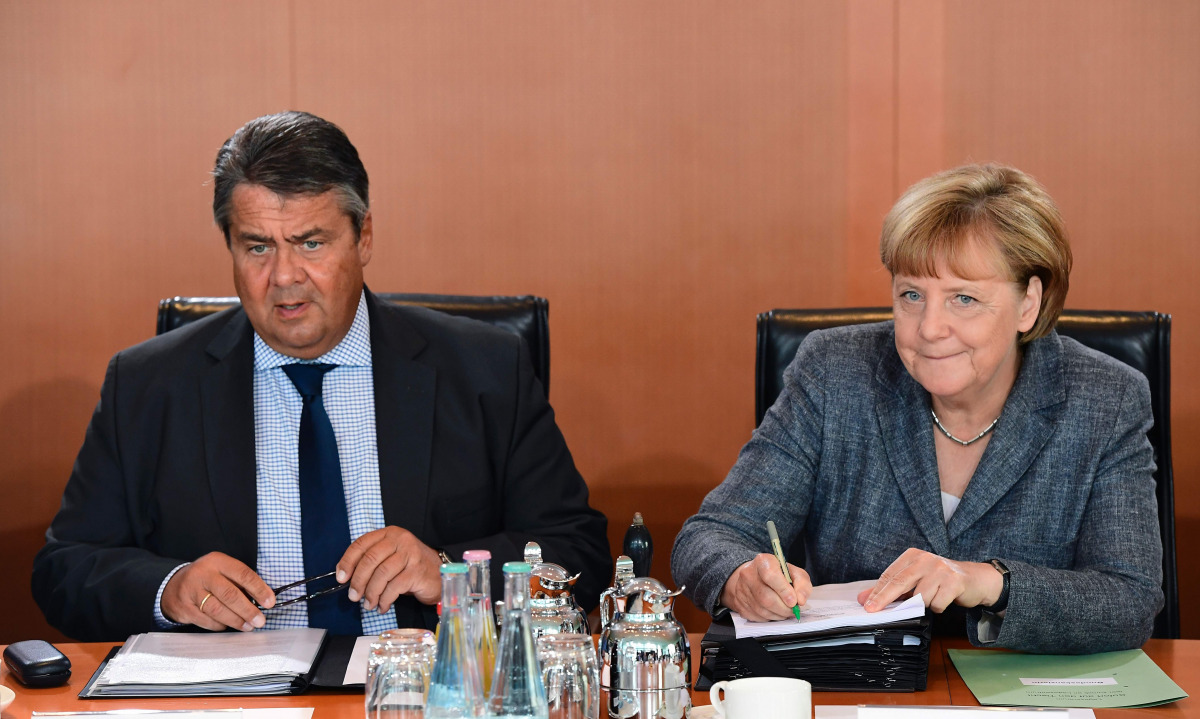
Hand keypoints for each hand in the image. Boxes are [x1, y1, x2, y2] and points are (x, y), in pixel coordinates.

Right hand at [162, 552, 273, 630]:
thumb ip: (240, 582)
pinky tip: (228, 625)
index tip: (269, 602)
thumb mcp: (222, 571)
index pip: (243, 574)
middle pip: (230, 594)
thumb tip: (262, 600)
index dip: (259, 589)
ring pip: (217, 610)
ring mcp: (191, 591)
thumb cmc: (206, 579)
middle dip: (248, 610)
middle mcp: (203, 574)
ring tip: (248, 626)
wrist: (172, 584)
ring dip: (236, 621)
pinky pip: (206, 620)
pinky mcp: (184, 607)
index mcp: (218, 561)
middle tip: (260, 621)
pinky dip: (220, 625)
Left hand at [338, 526, 441, 611]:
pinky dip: (384, 600)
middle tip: (353, 596)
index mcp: (389, 534)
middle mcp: (400, 540)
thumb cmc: (410, 567)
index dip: (347, 561)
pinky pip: (394, 587)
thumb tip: (347, 577)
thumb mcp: (390, 558)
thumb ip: (372, 562)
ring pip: (381, 574)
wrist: (439, 574)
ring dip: (371, 593)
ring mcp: (410, 555)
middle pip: (370, 559)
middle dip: (358, 581)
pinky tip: (382, 606)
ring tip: (369, 604)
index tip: (341, 578)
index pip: (361, 544)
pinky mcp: (417, 571)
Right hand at [718, 554, 810, 621]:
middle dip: (784, 608)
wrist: (755, 577)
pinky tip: (775, 611)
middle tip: (793, 610)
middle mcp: (748, 574)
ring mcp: (741, 590)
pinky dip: (770, 618)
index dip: (783, 590)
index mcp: (763, 561)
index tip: (794, 601)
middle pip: (766, 597)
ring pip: (762, 610)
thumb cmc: (777, 575)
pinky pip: (757, 617)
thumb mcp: (794, 572)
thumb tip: (801, 600)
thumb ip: (802, 583)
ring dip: (779, 614)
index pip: (770, 575)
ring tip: (785, 610)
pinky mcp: (740, 604)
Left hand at [857, 548, 1002, 612]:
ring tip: (933, 598)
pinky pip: (937, 604)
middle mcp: (926, 559)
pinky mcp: (955, 582)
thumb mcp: (915, 580)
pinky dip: (938, 608)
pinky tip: (944, 600)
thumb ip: (890, 589)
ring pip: (921, 597)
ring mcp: (941, 569)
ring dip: (924, 605)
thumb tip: (864, 599)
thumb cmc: (940, 580)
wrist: (976, 579)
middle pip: (900, 582)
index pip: (890, 575)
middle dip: (885, 599)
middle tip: (873, 611)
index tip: (866, 605)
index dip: (877, 592)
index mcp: (913, 556)